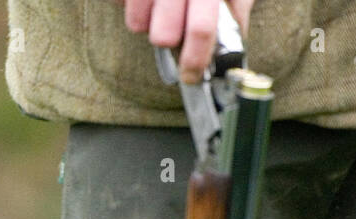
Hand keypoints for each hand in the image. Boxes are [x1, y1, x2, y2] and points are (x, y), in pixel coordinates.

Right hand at [109, 0, 254, 83]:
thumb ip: (236, 10)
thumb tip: (235, 49)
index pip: (203, 30)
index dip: (195, 61)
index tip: (191, 75)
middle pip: (163, 35)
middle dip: (165, 41)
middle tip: (169, 31)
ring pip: (136, 24)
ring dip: (144, 21)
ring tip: (156, 3)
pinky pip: (118, 3)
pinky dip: (127, 2)